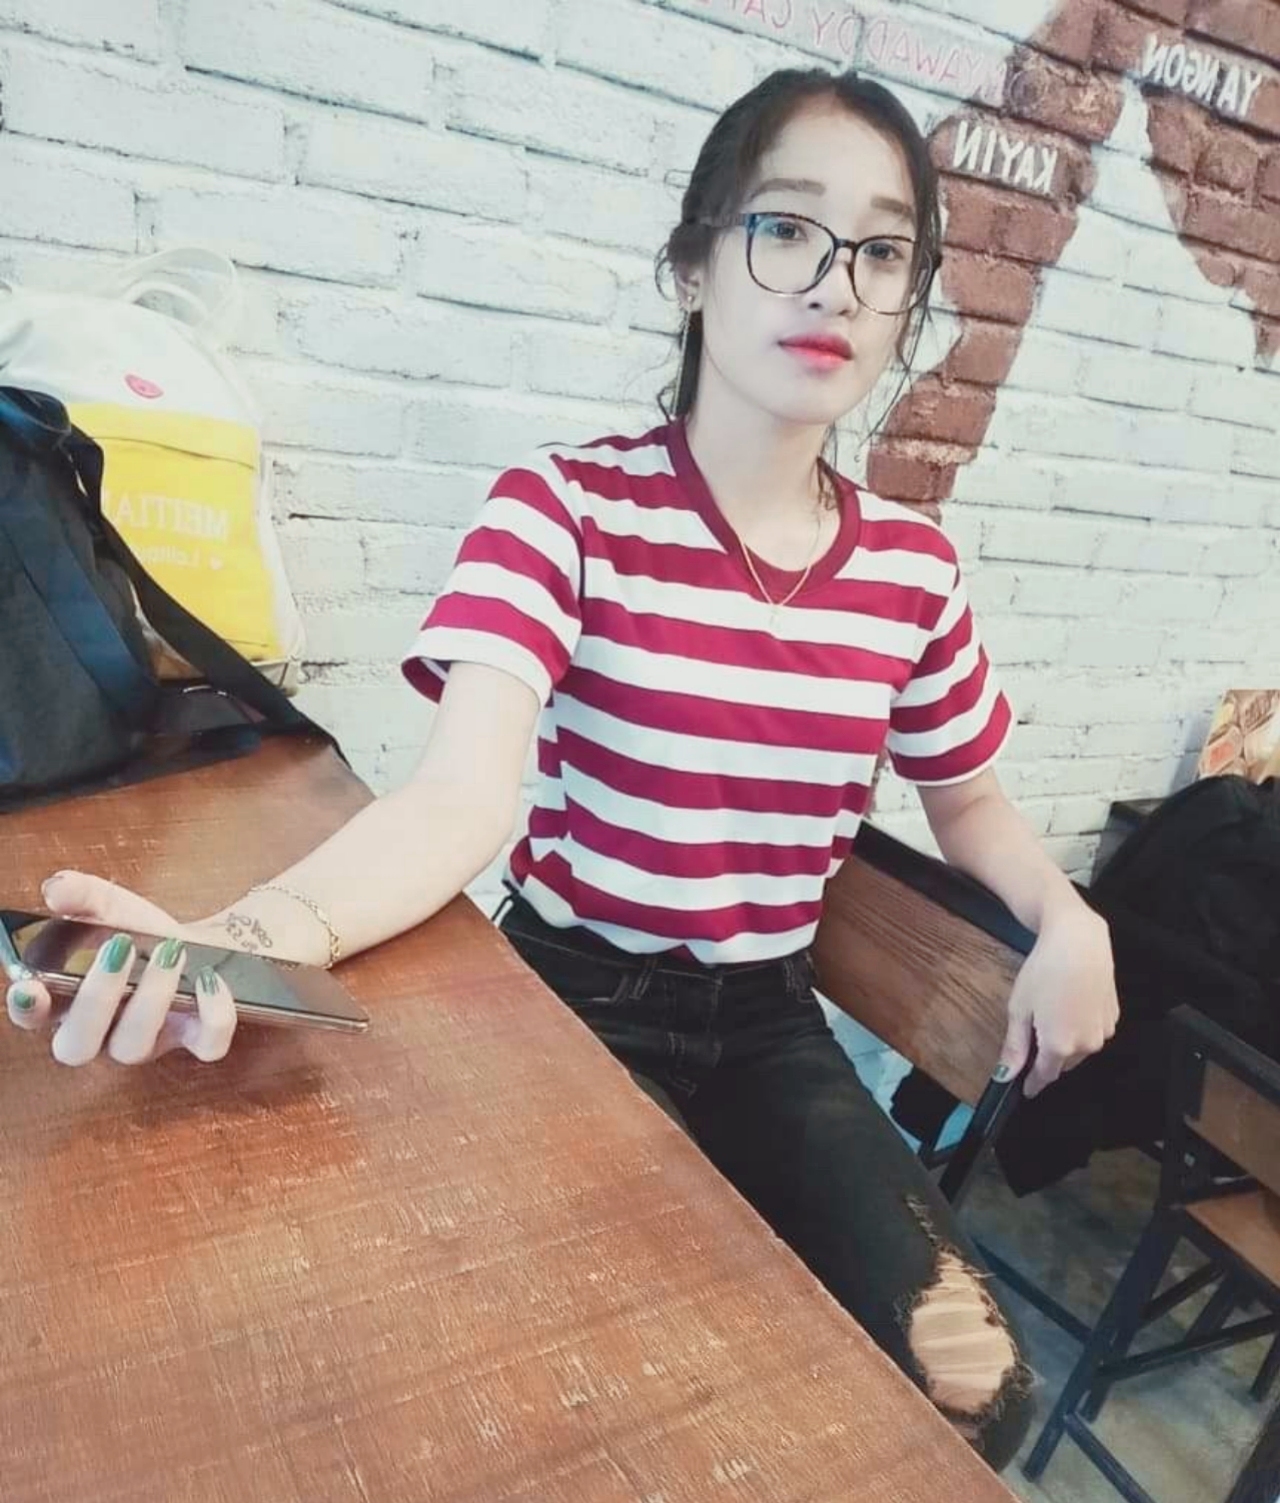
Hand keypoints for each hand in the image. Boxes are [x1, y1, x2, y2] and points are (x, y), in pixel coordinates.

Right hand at [6, 871, 236, 1066]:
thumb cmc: (141, 933)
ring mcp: (148, 1042)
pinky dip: (212, 1013)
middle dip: (94, 999)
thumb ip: (80, 894)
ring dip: (151, 998)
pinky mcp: (195, 1039)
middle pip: (76, 1046)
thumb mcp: (110, 906)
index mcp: (68, 1001)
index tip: (32, 985)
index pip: (33, 1016)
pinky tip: (208, 977)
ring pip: (134, 1047)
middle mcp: (101, 1032)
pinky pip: (205, 1045)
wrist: (198, 943)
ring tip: (170, 950)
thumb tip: (56, 890)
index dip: (27, 1008)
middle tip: (119, 948)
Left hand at [997, 902, 1117, 1099]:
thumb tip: (1006, 1076)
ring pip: (1080, 1049)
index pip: (1045, 1077)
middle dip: (1048, 1058)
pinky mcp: (1114, 1016)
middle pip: (1062, 1063)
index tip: (1025, 1089)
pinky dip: (1081, 1027)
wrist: (1078, 941)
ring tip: (1052, 1015)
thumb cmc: (1043, 972)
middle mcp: (1087, 1045)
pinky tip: (1070, 1005)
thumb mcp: (1019, 1008)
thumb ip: (1015, 1046)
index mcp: (1059, 1047)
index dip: (1033, 1083)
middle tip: (1033, 1038)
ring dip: (1066, 1043)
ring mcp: (1104, 1031)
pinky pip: (1093, 1032)